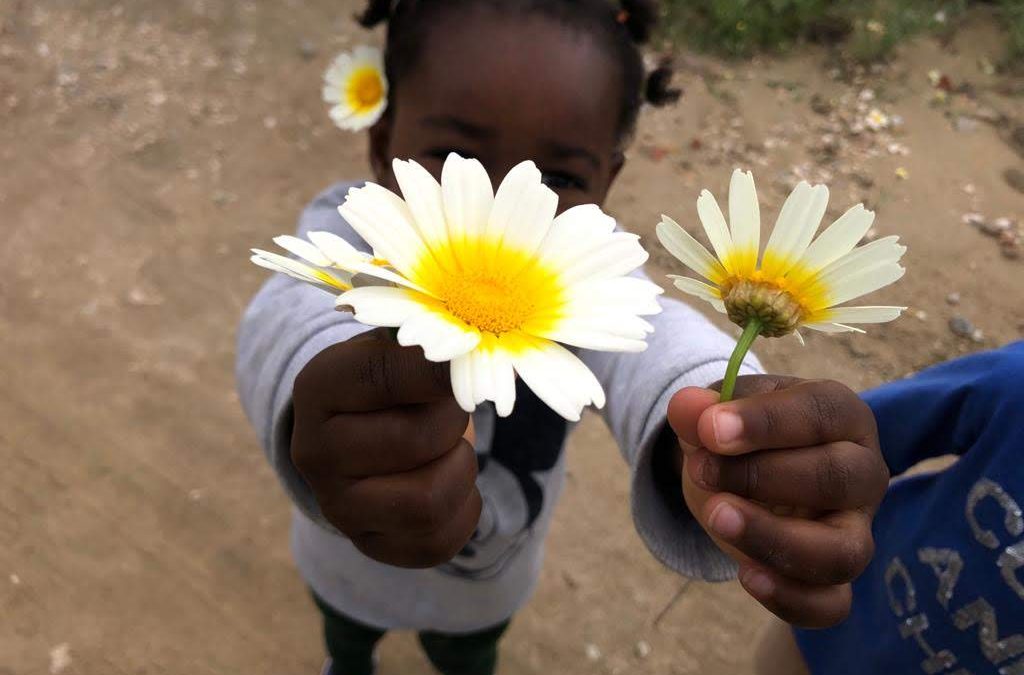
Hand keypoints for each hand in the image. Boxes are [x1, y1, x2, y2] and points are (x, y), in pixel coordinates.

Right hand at [291, 328, 480, 567]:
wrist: (365, 432)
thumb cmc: (393, 379)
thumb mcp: (396, 347)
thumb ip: (426, 342)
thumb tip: (469, 354)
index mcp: (318, 387)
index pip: (386, 375)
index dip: (440, 371)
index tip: (466, 363)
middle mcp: (314, 452)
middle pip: (416, 440)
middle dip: (453, 421)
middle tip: (454, 408)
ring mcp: (337, 506)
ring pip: (428, 501)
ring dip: (461, 470)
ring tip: (452, 448)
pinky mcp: (369, 544)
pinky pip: (438, 541)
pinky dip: (463, 509)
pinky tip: (452, 483)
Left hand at [667, 376, 888, 627]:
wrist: (741, 479)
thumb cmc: (743, 436)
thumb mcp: (719, 415)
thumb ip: (702, 411)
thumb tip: (684, 408)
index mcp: (842, 416)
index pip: (821, 413)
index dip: (765, 421)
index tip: (710, 430)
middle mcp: (863, 473)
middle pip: (838, 479)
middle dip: (764, 476)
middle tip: (702, 470)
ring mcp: (856, 531)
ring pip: (843, 551)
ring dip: (775, 538)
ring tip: (716, 517)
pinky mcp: (836, 581)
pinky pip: (831, 605)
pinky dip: (790, 598)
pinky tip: (745, 576)